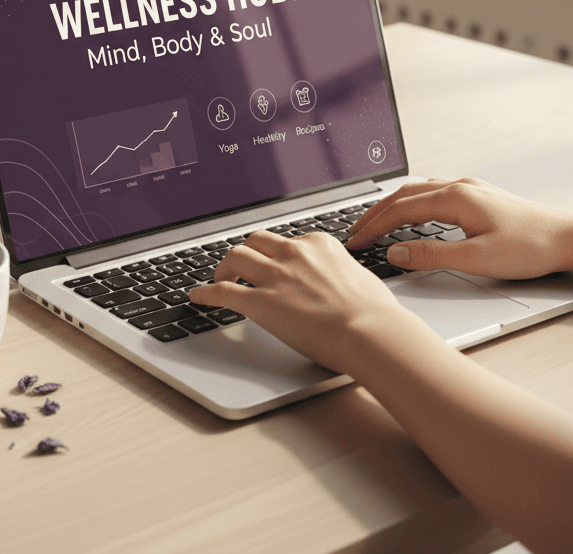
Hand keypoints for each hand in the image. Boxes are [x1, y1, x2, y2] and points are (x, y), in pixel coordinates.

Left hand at [188, 229, 407, 372]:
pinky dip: (206, 292)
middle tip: (240, 266)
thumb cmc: (375, 313)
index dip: (275, 253)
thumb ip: (343, 274)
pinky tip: (198, 296)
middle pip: (256, 240)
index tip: (271, 261)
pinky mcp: (261, 302)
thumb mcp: (362, 279)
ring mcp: (275, 276)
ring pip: (236, 257)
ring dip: (223, 267)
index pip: (287, 241)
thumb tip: (344, 283)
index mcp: (318, 244)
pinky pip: (224, 291)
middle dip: (246, 252)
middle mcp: (294, 253)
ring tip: (219, 278)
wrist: (370, 332)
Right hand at [345, 177, 572, 279]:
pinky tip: (412, 211)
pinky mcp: (478, 195)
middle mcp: (458, 186)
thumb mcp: (478, 259)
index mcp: (454, 198)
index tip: (354, 242)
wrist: (570, 236)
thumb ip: (433, 256)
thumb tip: (396, 253)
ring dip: (391, 205)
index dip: (372, 227)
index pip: (398, 210)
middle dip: (374, 213)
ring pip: (416, 191)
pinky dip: (411, 201)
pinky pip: (432, 192)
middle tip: (353, 232)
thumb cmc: (531, 248)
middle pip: (402, 195)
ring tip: (374, 222)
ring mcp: (469, 188)